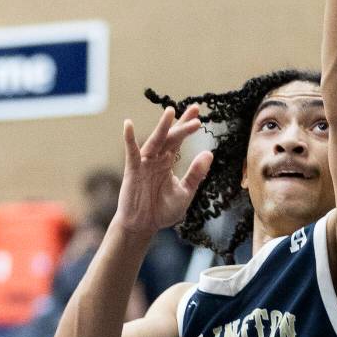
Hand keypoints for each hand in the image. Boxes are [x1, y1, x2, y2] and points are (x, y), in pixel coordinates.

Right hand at [115, 104, 211, 235]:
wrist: (143, 226)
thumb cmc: (162, 211)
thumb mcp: (185, 193)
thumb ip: (196, 174)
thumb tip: (209, 153)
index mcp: (167, 162)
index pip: (179, 140)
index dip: (187, 127)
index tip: (199, 114)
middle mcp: (156, 159)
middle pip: (170, 137)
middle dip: (181, 123)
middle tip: (195, 110)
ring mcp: (144, 163)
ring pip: (155, 141)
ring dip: (162, 126)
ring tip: (171, 111)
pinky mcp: (133, 170)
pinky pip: (131, 152)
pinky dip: (128, 138)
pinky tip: (128, 124)